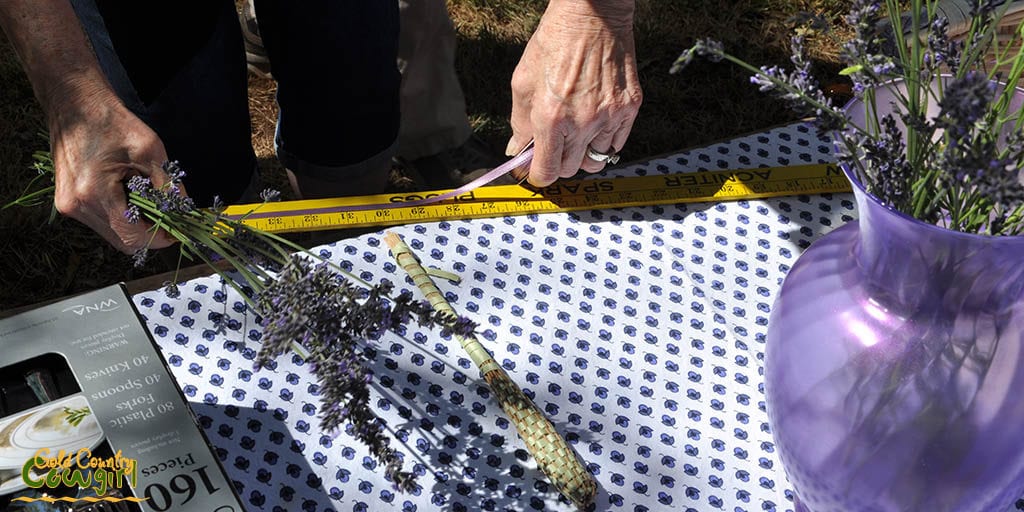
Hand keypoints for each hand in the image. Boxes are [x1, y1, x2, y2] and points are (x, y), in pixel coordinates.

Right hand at [49, 85, 177, 253]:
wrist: (74, 103)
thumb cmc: (111, 121)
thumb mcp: (150, 149)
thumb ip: (168, 185)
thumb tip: (185, 212)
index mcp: (94, 192)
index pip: (133, 236)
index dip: (160, 237)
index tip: (178, 230)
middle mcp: (76, 205)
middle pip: (122, 241)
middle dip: (149, 233)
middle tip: (168, 217)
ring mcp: (68, 205)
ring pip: (112, 234)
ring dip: (135, 225)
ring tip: (147, 198)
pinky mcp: (67, 201)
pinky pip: (102, 222)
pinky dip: (121, 216)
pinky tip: (129, 194)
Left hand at [507, 0, 641, 186]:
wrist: (592, 14)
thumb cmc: (554, 42)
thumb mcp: (523, 81)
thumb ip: (519, 122)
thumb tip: (517, 151)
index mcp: (550, 117)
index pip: (547, 171)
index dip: (538, 175)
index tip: (535, 171)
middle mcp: (582, 122)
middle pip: (571, 170)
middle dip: (558, 163)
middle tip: (553, 147)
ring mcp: (609, 116)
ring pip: (595, 160)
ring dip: (582, 155)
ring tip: (575, 136)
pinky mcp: (629, 108)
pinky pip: (616, 144)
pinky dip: (603, 142)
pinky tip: (594, 125)